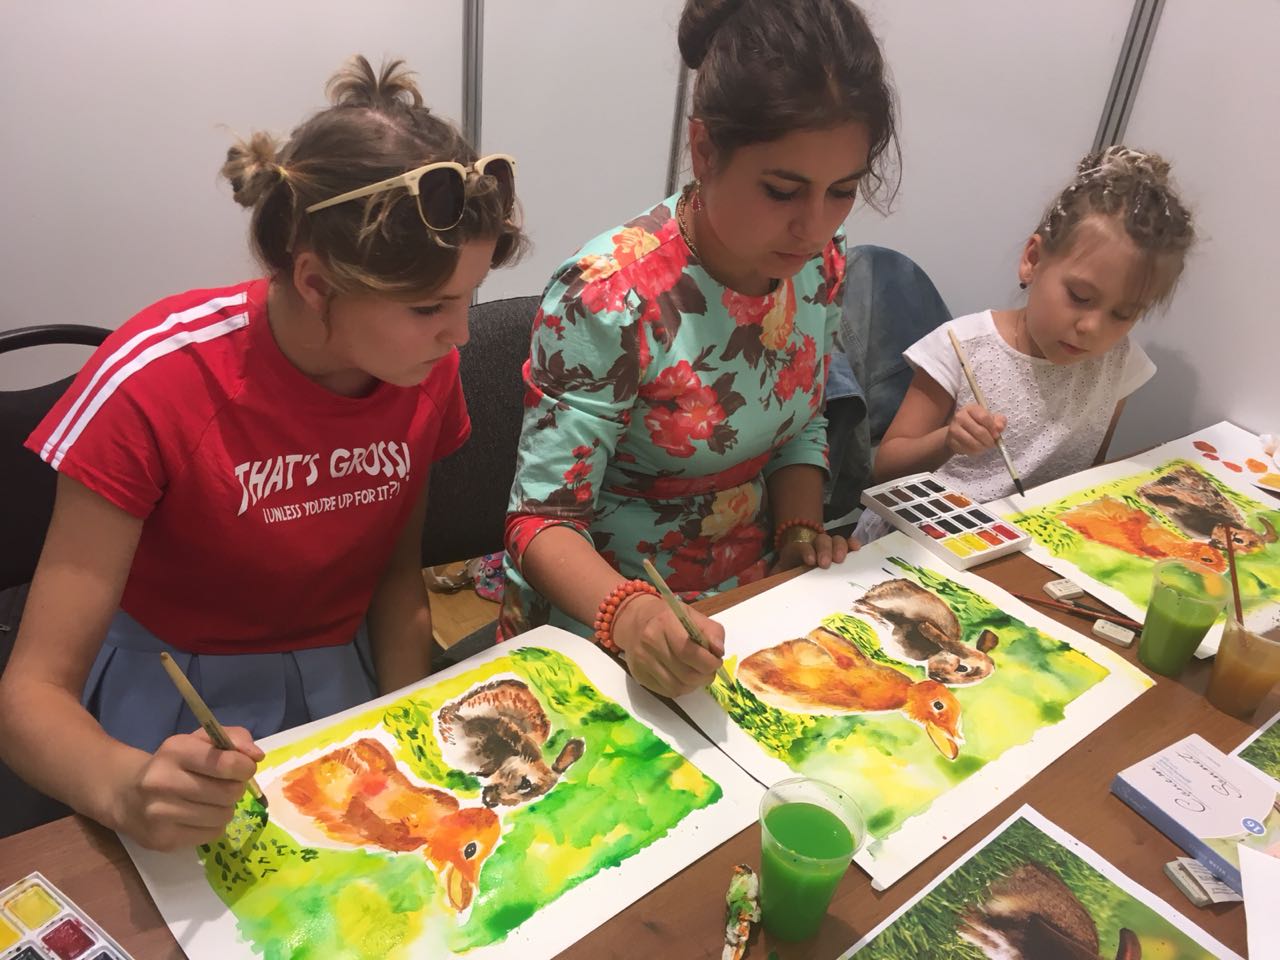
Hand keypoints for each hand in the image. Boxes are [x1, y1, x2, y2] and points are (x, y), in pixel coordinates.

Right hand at [113, 727, 263, 850]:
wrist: (126, 794)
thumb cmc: (173, 763)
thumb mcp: (199, 740)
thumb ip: (233, 739)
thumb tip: (256, 756)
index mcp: (175, 750)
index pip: (226, 763)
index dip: (244, 767)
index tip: (243, 767)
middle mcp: (163, 782)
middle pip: (228, 793)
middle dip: (235, 788)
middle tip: (225, 785)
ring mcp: (160, 814)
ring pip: (223, 816)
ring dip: (225, 808)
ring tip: (210, 801)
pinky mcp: (162, 840)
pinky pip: (211, 835)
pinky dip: (213, 826)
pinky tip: (198, 816)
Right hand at [611, 595, 725, 697]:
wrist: (634, 621)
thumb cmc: (668, 617)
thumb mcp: (692, 615)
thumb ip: (711, 631)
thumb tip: (719, 652)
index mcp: (665, 623)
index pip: (690, 652)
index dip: (709, 662)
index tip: (716, 661)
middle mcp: (650, 643)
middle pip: (686, 674)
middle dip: (705, 676)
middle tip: (709, 670)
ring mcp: (642, 661)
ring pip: (677, 687)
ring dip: (694, 685)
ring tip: (697, 674)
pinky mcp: (639, 675)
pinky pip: (667, 691)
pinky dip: (681, 688)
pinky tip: (683, 677)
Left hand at [771, 532, 857, 573]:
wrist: (799, 563)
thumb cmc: (790, 571)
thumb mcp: (779, 574)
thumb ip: (774, 578)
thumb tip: (765, 585)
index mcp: (796, 550)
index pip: (801, 547)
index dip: (806, 551)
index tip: (810, 561)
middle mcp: (814, 544)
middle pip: (820, 540)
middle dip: (823, 550)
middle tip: (825, 563)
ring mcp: (828, 545)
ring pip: (835, 539)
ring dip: (838, 548)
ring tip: (840, 560)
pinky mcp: (841, 550)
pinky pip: (848, 543)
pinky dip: (852, 543)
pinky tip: (857, 548)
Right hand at [946, 403, 1006, 455]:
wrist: (959, 430)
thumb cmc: (977, 423)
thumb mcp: (990, 419)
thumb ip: (999, 421)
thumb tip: (999, 427)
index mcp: (971, 408)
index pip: (984, 417)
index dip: (993, 428)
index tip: (996, 434)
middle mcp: (960, 416)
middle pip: (979, 431)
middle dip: (988, 440)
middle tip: (991, 443)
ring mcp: (954, 429)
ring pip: (972, 442)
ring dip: (982, 447)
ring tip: (984, 446)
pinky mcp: (951, 440)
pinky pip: (966, 449)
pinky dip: (974, 451)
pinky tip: (976, 448)